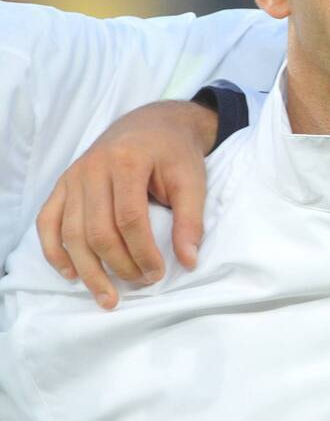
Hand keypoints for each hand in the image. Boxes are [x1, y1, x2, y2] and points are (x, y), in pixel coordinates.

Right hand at [36, 100, 217, 309]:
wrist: (153, 123)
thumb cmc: (174, 152)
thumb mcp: (192, 179)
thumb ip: (190, 219)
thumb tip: (188, 261)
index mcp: (127, 161)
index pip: (129, 219)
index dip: (143, 253)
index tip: (158, 274)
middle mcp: (93, 167)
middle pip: (98, 230)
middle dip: (120, 265)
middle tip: (142, 282)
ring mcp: (74, 175)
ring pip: (71, 232)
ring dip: (88, 270)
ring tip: (108, 296)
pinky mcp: (63, 183)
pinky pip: (47, 222)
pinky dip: (55, 251)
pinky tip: (72, 273)